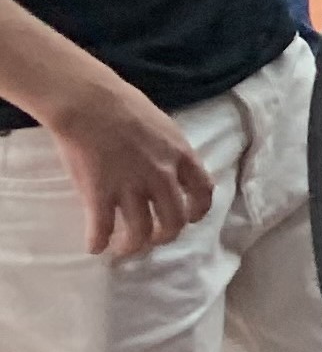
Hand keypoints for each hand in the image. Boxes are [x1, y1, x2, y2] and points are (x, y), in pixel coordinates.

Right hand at [36, 70, 208, 259]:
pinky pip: (101, 229)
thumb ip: (171, 150)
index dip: (198, 211)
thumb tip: (172, 164)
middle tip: (153, 238)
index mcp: (181, 157)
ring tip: (124, 249)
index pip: (203, 192)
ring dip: (133, 246)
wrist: (89, 102)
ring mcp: (131, 188)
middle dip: (165, 236)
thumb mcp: (164, 126)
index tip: (190, 218)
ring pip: (140, 232)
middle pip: (174, 221)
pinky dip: (98, 242)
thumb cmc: (124, 105)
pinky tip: (95, 246)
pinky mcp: (99, 194)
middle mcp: (161, 177)